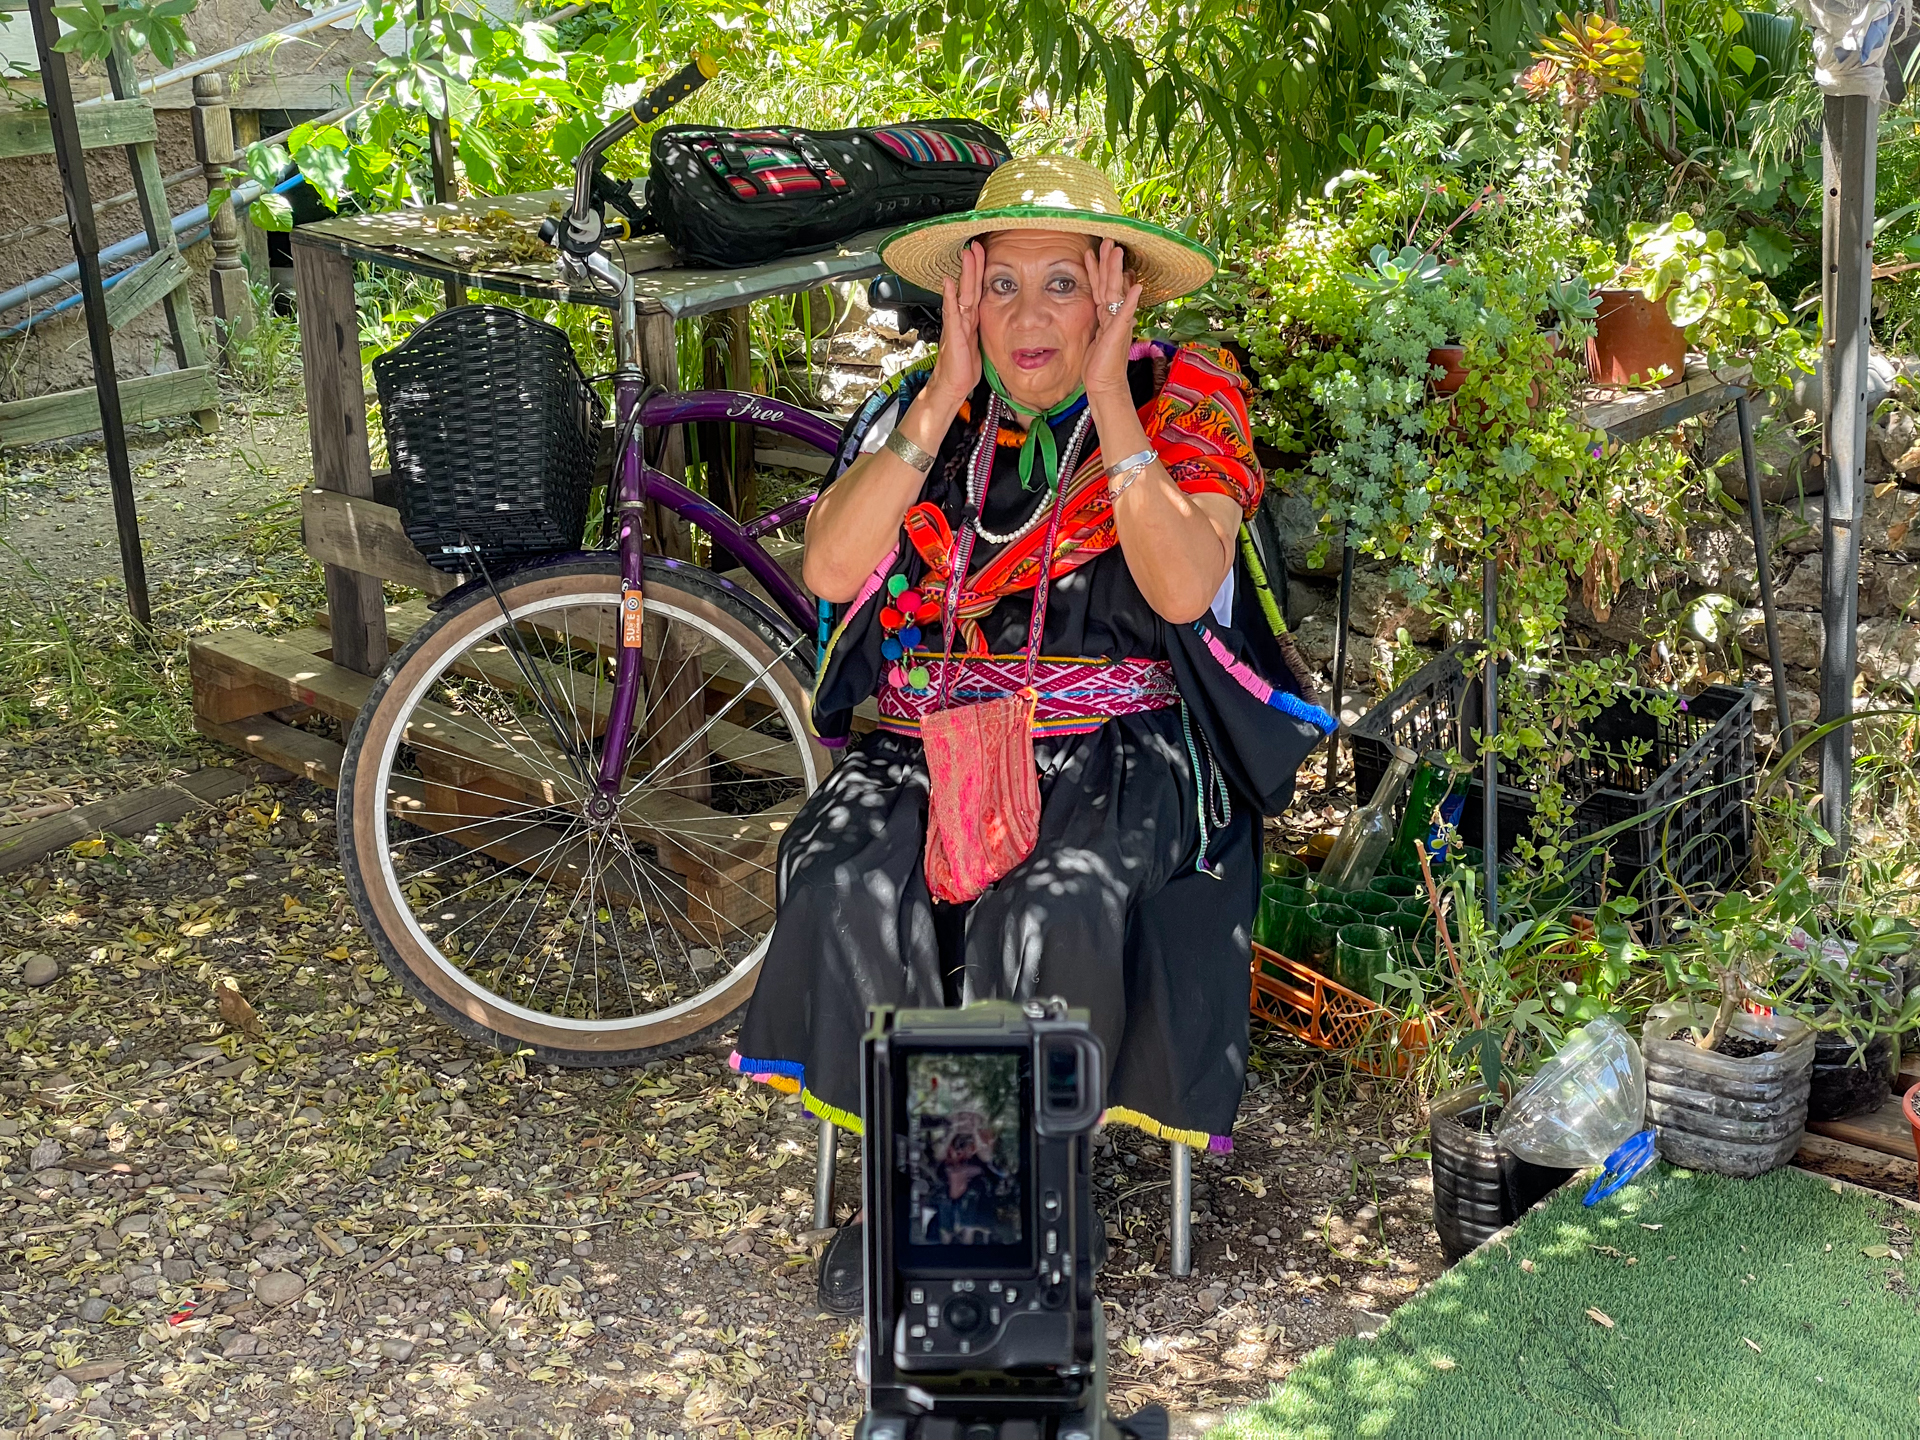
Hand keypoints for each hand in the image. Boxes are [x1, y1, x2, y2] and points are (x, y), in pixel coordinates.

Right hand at [925, 241, 984, 408]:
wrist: (952, 386)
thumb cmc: (964, 368)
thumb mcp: (980, 344)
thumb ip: (985, 330)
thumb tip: (1001, 322)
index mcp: (971, 320)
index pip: (978, 291)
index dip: (981, 273)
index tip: (985, 254)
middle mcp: (963, 319)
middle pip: (969, 286)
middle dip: (973, 265)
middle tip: (975, 244)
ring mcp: (956, 325)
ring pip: (962, 294)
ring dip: (964, 274)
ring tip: (966, 255)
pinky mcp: (953, 335)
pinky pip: (952, 313)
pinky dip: (950, 297)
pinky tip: (949, 283)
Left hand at [1083, 238, 1140, 401]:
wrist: (1104, 384)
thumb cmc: (1098, 364)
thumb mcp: (1094, 337)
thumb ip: (1097, 320)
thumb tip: (1098, 305)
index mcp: (1106, 316)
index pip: (1101, 287)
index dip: (1097, 270)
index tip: (1092, 251)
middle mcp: (1114, 316)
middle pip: (1111, 284)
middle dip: (1108, 262)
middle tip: (1108, 240)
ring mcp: (1118, 323)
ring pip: (1116, 292)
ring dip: (1116, 271)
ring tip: (1117, 251)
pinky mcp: (1119, 333)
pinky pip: (1125, 313)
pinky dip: (1130, 299)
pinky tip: (1135, 285)